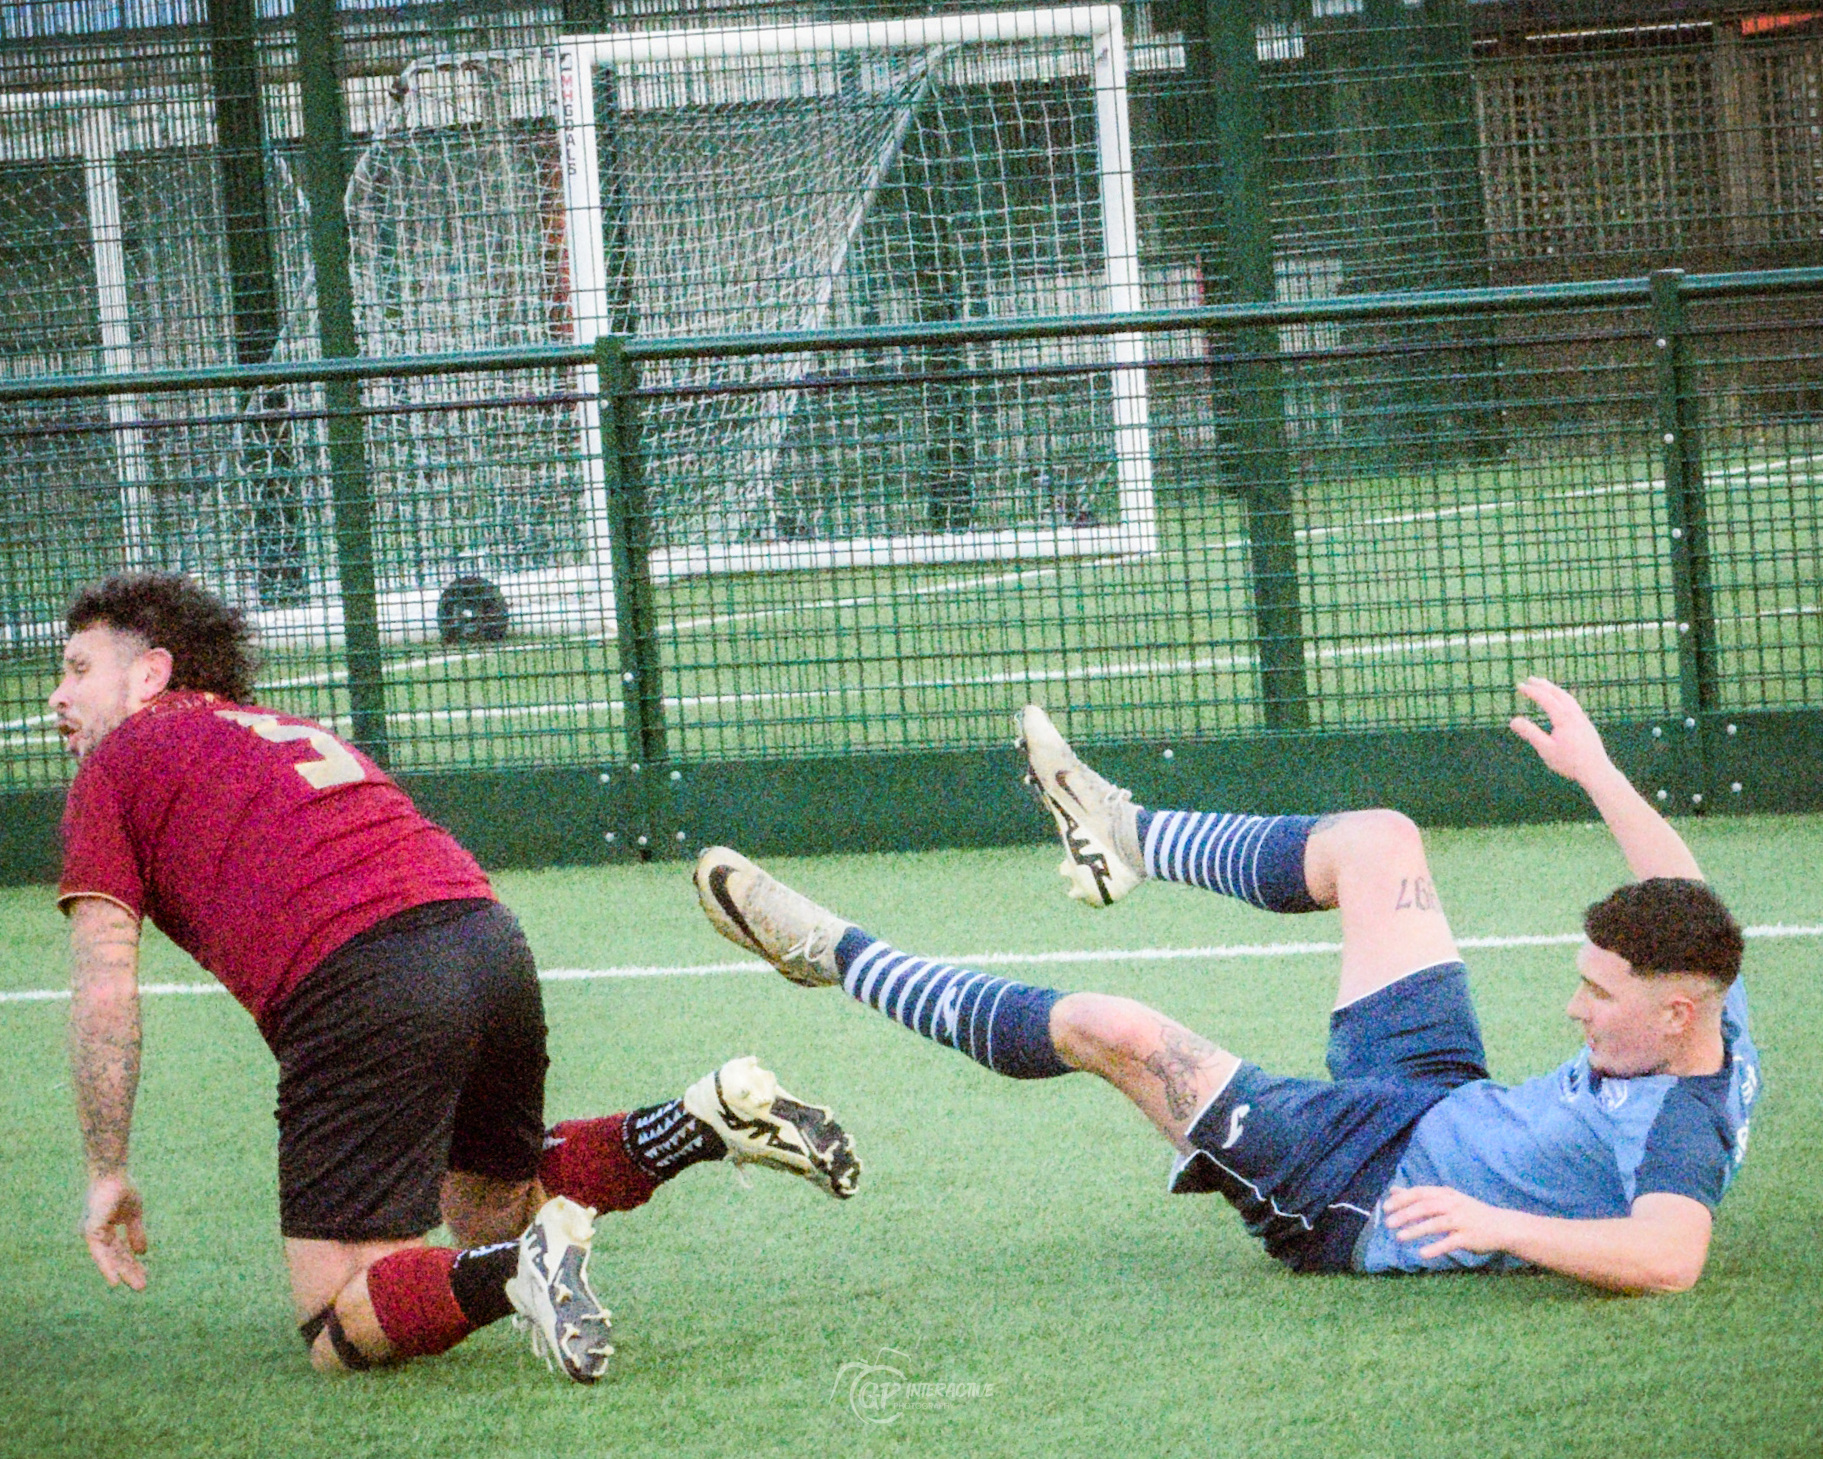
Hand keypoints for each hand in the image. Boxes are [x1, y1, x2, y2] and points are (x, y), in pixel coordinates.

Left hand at [81, 1172, 148, 1289]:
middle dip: (130, 1271)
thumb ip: (136, 1233)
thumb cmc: (121, 1189)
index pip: (122, 1252)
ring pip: (108, 1258)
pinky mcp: (91, 1231)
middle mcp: (98, 1235)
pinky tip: (115, 1279)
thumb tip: (142, 1253)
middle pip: (116, 1257)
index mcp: (107, 1230)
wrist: (112, 1173)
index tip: (144, 1278)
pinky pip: (100, 1253)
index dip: (133, 1264)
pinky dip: (107, 1266)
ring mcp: (93, 1233)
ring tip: (133, 1286)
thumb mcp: (134, 1214)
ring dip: (121, 1272)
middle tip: (143, 1288)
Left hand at [1381, 1184, 1513, 1260]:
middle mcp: (1453, 1205)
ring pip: (1435, 1224)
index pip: (1420, 1193)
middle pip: (1425, 1207)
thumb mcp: (1446, 1199)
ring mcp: (1461, 1221)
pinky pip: (1449, 1242)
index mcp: (1446, 1194)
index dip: (1402, 1200)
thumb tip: (1393, 1190)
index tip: (1386, 1208)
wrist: (1502, 1226)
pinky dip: (1436, 1248)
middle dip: (1405, 1214)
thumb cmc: (1469, 1212)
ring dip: (1416, 1230)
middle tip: (1388, 1223)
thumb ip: (1420, 1196)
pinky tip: (1422, 1254)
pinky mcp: (1468, 1238)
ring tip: (1399, 1238)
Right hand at [1509, 677, 1609, 783]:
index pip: (1546, 698)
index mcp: (1564, 718)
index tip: (1519, 686)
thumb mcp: (1545, 749)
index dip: (1531, 691)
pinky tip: (1561, 705)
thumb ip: (1530, 733)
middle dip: (1544, 685)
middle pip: (1558, 694)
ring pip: (1568, 698)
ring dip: (1555, 690)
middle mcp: (1575, 714)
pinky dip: (1564, 698)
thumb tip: (1513, 720)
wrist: (1596, 771)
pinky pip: (1574, 705)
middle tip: (1530, 679)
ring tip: (1546, 686)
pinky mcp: (1587, 725)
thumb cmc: (1569, 762)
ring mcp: (1583, 719)